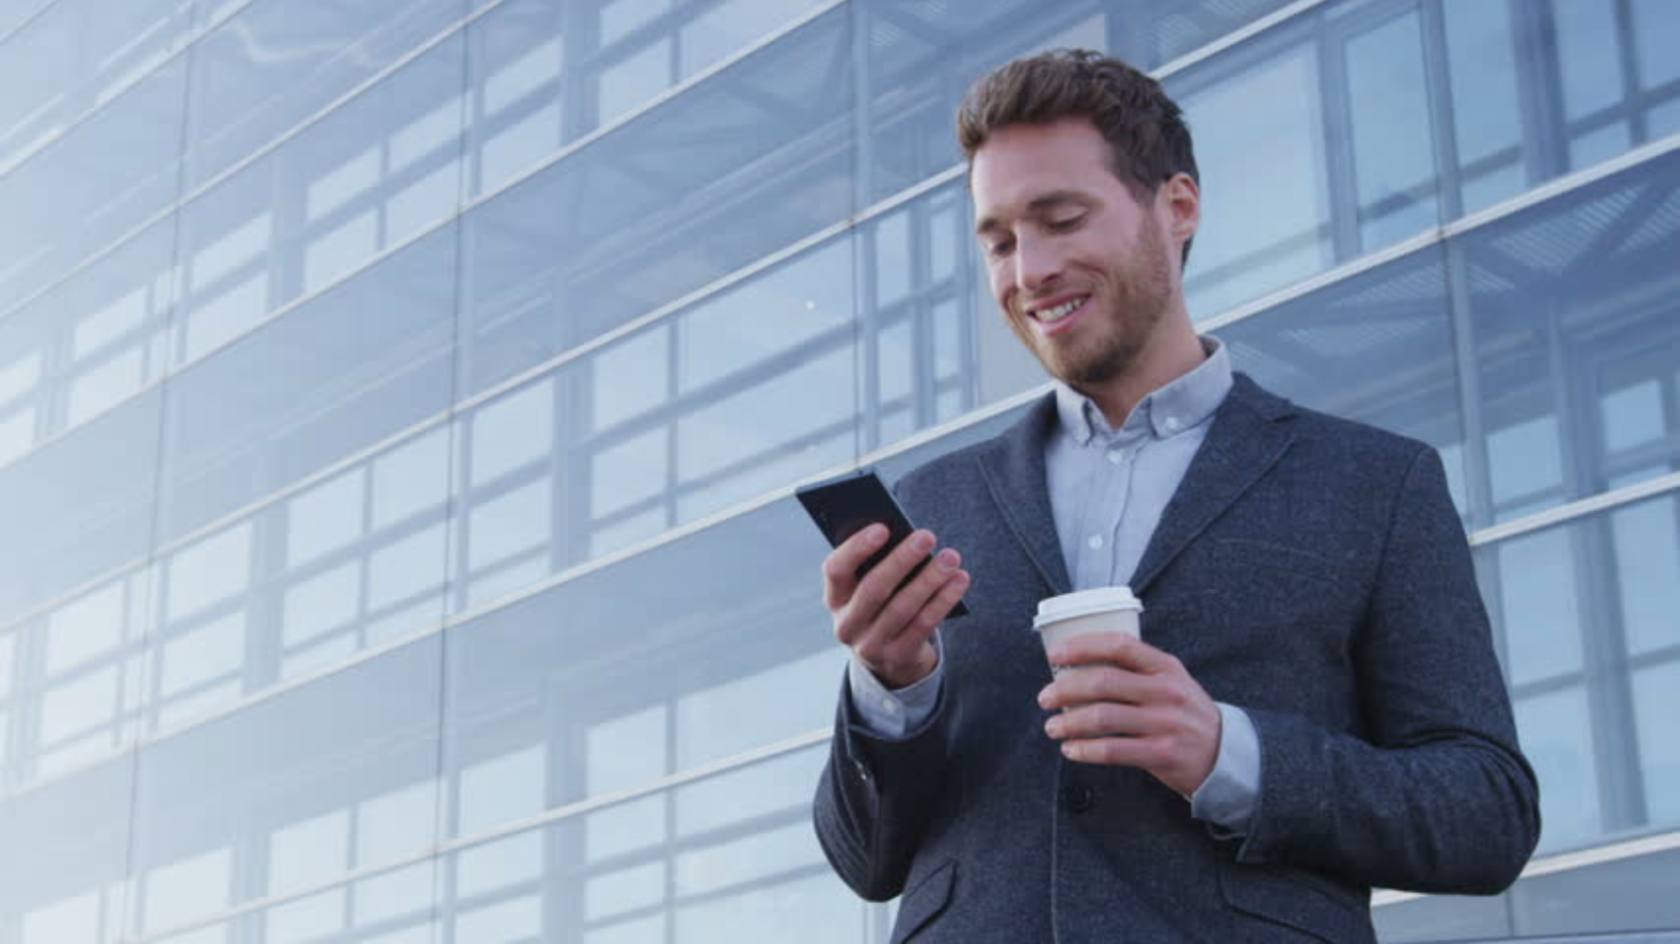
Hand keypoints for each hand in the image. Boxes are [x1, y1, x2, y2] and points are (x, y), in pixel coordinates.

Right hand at [824, 525, 969, 688]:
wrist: (889, 659)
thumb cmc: (883, 606)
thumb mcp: (870, 589)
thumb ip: (878, 566)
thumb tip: (908, 538)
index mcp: (835, 598)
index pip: (835, 570)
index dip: (856, 548)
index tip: (883, 528)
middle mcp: (847, 624)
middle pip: (874, 588)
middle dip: (902, 559)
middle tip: (927, 536)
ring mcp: (871, 645)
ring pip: (902, 607)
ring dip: (930, 579)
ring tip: (950, 558)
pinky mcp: (898, 657)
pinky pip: (923, 625)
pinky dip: (944, 600)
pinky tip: (959, 580)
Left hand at [1037, 632, 1220, 796]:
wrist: (1225, 753)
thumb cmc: (1184, 712)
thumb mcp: (1170, 680)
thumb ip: (1135, 670)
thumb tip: (1076, 666)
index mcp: (1165, 666)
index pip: (1119, 645)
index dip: (1082, 646)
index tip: (1054, 655)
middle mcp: (1166, 691)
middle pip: (1103, 682)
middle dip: (1065, 689)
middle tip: (1044, 698)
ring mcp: (1165, 723)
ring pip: (1103, 717)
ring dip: (1069, 722)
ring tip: (1052, 727)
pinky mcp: (1162, 754)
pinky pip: (1113, 750)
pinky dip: (1085, 750)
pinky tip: (1071, 749)